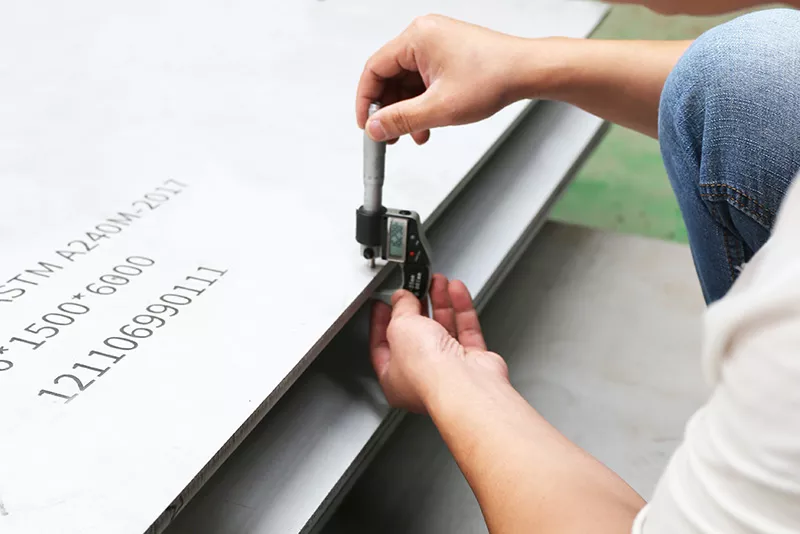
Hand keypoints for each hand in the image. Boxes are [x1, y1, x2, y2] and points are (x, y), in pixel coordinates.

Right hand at [356, 14, 532, 144]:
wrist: (528, 72)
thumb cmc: (493, 77)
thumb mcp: (439, 107)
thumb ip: (401, 120)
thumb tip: (375, 128)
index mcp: (417, 37)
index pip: (374, 69)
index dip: (366, 101)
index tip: (367, 124)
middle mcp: (425, 36)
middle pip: (390, 76)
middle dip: (389, 109)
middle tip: (388, 134)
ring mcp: (437, 45)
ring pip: (407, 82)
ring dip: (407, 110)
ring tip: (412, 134)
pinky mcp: (448, 55)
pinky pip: (423, 80)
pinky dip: (422, 103)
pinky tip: (427, 124)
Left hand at [370, 274, 508, 413]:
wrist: (465, 385)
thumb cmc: (428, 372)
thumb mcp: (400, 328)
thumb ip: (401, 309)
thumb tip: (402, 298)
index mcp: (393, 378)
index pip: (383, 345)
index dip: (382, 320)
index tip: (385, 303)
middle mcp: (422, 377)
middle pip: (416, 335)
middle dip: (418, 306)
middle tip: (416, 287)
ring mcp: (450, 370)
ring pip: (443, 329)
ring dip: (441, 302)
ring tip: (438, 281)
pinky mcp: (474, 362)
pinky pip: (466, 330)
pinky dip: (461, 308)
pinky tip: (456, 291)